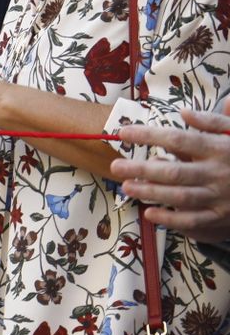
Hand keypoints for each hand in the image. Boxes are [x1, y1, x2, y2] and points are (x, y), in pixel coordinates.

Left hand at [114, 99, 229, 239]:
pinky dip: (170, 219)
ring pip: (180, 197)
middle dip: (142, 169)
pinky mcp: (221, 218)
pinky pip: (193, 221)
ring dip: (151, 193)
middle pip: (174, 172)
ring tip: (126, 187)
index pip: (179, 139)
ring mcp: (219, 197)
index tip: (124, 132)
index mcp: (219, 148)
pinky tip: (150, 213)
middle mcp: (218, 173)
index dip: (149, 135)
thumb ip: (212, 122)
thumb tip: (184, 113)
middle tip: (115, 166)